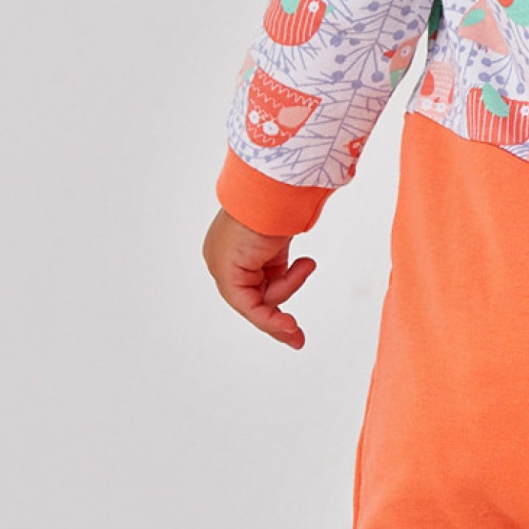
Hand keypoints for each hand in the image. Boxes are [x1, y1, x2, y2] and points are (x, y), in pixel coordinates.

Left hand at [202, 209, 315, 347]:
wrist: (275, 190)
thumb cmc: (281, 202)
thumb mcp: (280, 242)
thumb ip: (280, 264)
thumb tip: (302, 270)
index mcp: (232, 247)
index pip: (253, 286)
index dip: (274, 307)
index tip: (293, 326)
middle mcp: (222, 257)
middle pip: (255, 297)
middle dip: (278, 318)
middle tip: (297, 338)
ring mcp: (222, 266)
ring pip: (258, 302)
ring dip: (288, 287)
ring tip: (306, 264)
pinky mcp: (227, 274)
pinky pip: (251, 307)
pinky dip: (271, 318)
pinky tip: (289, 325)